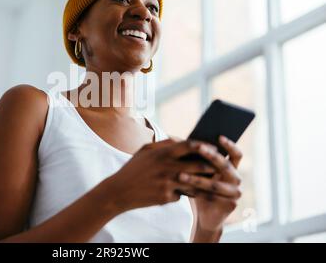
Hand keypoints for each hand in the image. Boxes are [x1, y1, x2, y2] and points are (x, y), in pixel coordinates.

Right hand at [104, 138, 218, 212]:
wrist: (119, 190)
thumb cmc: (133, 168)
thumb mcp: (145, 150)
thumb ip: (164, 144)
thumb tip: (181, 140)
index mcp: (163, 153)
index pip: (190, 145)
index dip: (204, 146)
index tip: (213, 149)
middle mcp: (167, 167)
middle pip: (198, 165)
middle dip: (210, 167)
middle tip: (217, 167)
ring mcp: (167, 183)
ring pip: (194, 183)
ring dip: (200, 182)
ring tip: (206, 181)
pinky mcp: (166, 197)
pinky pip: (181, 195)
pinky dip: (180, 193)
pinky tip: (173, 192)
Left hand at [177, 135, 242, 232]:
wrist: (202, 214)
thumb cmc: (198, 187)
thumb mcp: (199, 171)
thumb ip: (200, 159)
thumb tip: (190, 141)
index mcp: (232, 168)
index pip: (236, 154)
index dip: (230, 145)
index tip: (219, 136)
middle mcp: (236, 179)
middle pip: (226, 165)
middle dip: (211, 156)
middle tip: (198, 148)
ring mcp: (234, 193)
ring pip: (215, 183)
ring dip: (197, 179)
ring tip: (181, 175)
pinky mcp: (230, 205)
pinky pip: (212, 197)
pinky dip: (197, 192)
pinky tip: (184, 190)